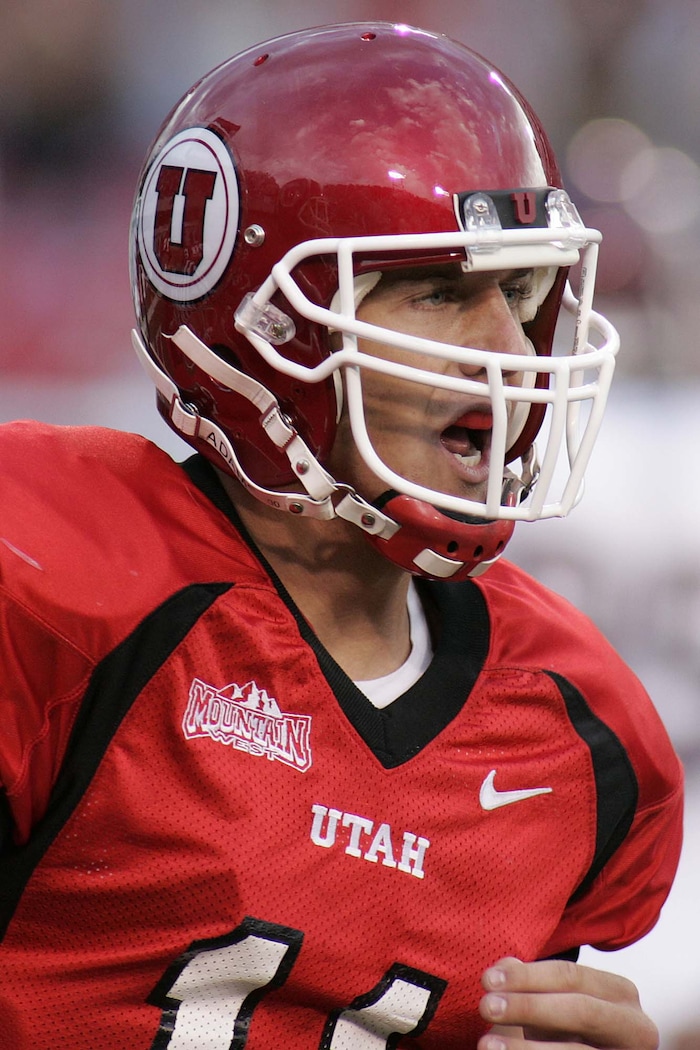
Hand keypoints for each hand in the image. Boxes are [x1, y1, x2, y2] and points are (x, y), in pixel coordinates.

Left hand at [477, 956, 657, 1048]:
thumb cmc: (568, 1031)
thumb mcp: (554, 1003)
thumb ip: (530, 983)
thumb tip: (504, 967)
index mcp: (620, 995)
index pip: (571, 977)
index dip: (527, 976)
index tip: (486, 980)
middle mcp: (636, 1029)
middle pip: (581, 1011)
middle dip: (529, 1007)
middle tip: (486, 1007)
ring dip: (527, 1049)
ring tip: (487, 1044)